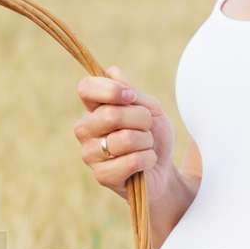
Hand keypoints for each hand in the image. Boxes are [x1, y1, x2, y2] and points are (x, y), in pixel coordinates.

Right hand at [74, 64, 178, 205]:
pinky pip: (132, 161)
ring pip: (124, 139)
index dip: (111, 90)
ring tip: (146, 146)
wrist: (164, 169)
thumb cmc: (153, 136)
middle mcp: (85, 130)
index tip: (131, 97)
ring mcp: (90, 154)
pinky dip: (148, 159)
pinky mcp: (102, 176)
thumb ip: (132, 92)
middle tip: (147, 128)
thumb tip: (112, 72)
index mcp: (93, 108)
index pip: (86, 88)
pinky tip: (146, 162)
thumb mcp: (150, 108)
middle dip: (141, 119)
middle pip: (110, 114)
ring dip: (147, 141)